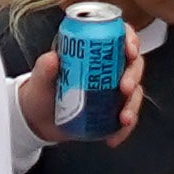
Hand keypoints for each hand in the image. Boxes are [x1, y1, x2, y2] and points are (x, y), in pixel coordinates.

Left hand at [11, 49, 145, 149]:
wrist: (38, 121)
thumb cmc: (40, 92)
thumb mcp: (39, 79)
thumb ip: (44, 68)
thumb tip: (52, 58)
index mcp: (93, 49)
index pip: (118, 36)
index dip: (130, 39)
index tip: (130, 50)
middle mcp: (108, 67)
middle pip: (133, 63)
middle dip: (134, 75)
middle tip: (125, 87)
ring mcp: (112, 90)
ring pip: (135, 91)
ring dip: (133, 104)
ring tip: (124, 118)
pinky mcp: (112, 111)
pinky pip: (126, 118)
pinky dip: (123, 129)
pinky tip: (113, 138)